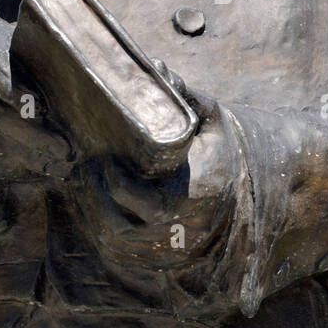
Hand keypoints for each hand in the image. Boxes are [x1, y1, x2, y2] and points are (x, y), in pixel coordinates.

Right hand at [0, 19, 73, 183]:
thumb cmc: (3, 50)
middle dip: (32, 136)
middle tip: (63, 150)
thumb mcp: (20, 43)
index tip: (44, 110)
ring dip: (23, 158)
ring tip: (53, 165)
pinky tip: (30, 172)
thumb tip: (69, 94)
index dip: (17, 92)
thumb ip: (38, 61)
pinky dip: (4, 169)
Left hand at [69, 64, 239, 265]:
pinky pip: (117, 251)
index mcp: (194, 193)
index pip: (136, 196)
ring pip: (112, 239)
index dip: (111, 179)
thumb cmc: (218, 152)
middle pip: (117, 222)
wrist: (241, 197)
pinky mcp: (157, 261)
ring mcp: (168, 250)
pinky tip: (95, 204)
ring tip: (86, 183)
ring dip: (92, 212)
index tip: (103, 158)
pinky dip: (100, 229)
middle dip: (94, 194)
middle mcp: (181, 228)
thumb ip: (186, 95)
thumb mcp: (211, 120)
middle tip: (87, 168)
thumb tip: (155, 66)